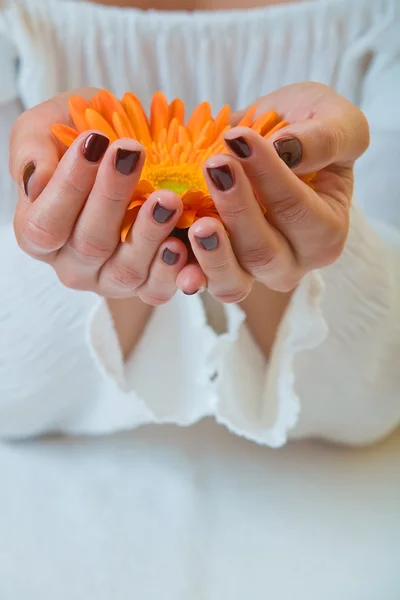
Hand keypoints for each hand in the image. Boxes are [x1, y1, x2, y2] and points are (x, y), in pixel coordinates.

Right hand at [10, 89, 198, 304]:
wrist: (126, 147)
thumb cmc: (81, 135)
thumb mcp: (45, 129)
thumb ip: (31, 151)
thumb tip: (36, 181)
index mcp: (38, 234)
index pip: (45, 224)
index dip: (68, 186)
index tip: (94, 140)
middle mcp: (72, 264)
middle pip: (89, 245)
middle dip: (113, 197)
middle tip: (133, 154)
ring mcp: (110, 279)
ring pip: (125, 270)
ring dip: (148, 234)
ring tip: (168, 198)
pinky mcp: (146, 286)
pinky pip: (155, 290)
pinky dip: (171, 271)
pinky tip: (182, 244)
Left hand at [176, 83, 369, 299]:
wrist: (272, 141)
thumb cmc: (310, 129)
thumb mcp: (335, 121)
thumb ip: (324, 138)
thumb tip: (286, 149)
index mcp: (326, 233)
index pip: (298, 211)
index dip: (269, 177)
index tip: (238, 138)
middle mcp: (292, 262)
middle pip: (263, 253)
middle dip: (236, 210)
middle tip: (214, 168)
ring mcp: (252, 272)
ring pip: (232, 280)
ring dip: (210, 252)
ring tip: (194, 222)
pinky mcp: (217, 269)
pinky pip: (200, 280)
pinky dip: (182, 269)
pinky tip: (168, 250)